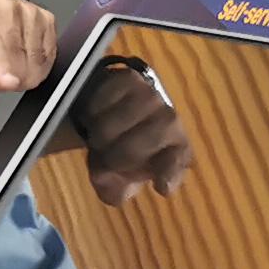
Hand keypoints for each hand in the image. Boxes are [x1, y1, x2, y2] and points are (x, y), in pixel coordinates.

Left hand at [0, 0, 57, 113]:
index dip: (3, 74)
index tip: (7, 82)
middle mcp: (5, 9)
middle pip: (20, 68)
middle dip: (3, 80)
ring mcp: (28, 12)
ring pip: (36, 67)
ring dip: (19, 73)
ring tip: (1, 58)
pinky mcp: (46, 18)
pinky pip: (49, 60)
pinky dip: (33, 65)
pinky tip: (17, 55)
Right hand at [70, 59, 191, 208]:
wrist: (108, 106)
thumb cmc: (120, 146)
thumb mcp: (119, 175)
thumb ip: (115, 189)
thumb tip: (114, 191)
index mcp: (176, 149)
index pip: (177, 161)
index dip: (169, 174)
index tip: (161, 187)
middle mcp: (169, 120)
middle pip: (131, 150)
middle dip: (109, 159)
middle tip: (101, 156)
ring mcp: (150, 96)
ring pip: (109, 127)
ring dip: (97, 136)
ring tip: (97, 136)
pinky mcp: (129, 78)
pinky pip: (100, 102)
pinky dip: (91, 112)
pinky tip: (94, 114)